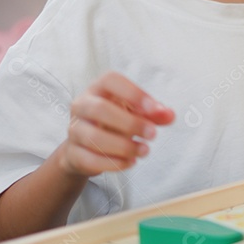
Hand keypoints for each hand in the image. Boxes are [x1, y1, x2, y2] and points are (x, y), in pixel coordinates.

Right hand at [56, 71, 174, 176]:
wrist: (86, 147)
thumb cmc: (114, 122)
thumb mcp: (134, 113)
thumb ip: (153, 113)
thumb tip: (170, 115)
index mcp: (98, 89)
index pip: (111, 80)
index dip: (133, 93)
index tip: (153, 109)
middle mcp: (81, 105)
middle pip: (100, 109)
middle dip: (130, 123)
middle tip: (153, 134)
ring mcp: (74, 130)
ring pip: (93, 137)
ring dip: (123, 146)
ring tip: (145, 150)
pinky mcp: (73, 153)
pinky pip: (90, 159)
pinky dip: (113, 163)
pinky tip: (131, 162)